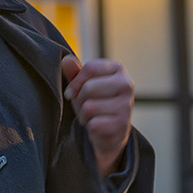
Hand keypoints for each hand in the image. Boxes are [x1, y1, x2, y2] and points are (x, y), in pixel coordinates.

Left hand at [61, 57, 133, 178]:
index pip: (90, 68)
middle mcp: (127, 85)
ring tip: (92, 116)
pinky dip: (90, 126)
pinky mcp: (121, 124)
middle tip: (86, 106)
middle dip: (79, 100)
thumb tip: (66, 60)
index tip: (73, 91)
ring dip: (83, 114)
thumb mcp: (84, 84)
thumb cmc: (96, 102)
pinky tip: (98, 125)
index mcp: (118, 69)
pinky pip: (93, 123)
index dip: (75, 82)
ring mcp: (126, 105)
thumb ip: (75, 72)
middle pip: (88, 88)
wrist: (111, 131)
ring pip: (89, 106)